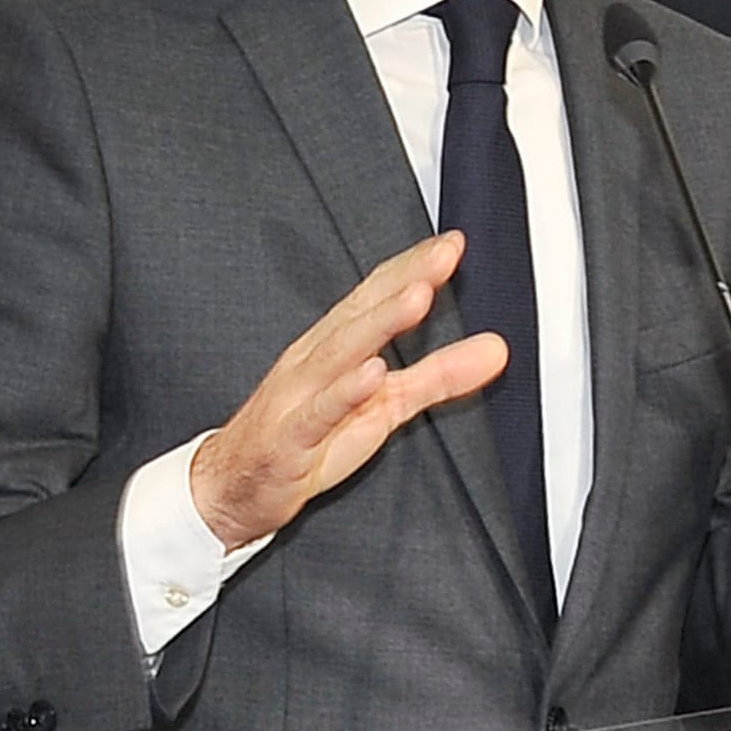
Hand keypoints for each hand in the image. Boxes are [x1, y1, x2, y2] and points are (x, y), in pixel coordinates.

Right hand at [190, 233, 507, 547]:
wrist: (234, 488)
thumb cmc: (306, 440)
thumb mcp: (384, 407)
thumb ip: (438, 377)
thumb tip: (496, 350)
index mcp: (335, 345)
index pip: (376, 295)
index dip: (414, 266)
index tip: (453, 242)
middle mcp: (315, 359)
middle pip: (363, 312)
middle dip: (405, 279)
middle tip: (445, 254)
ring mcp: (299, 395)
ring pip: (341, 352)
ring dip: (380, 322)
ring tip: (417, 296)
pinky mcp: (291, 436)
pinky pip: (319, 411)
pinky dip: (344, 390)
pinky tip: (370, 372)